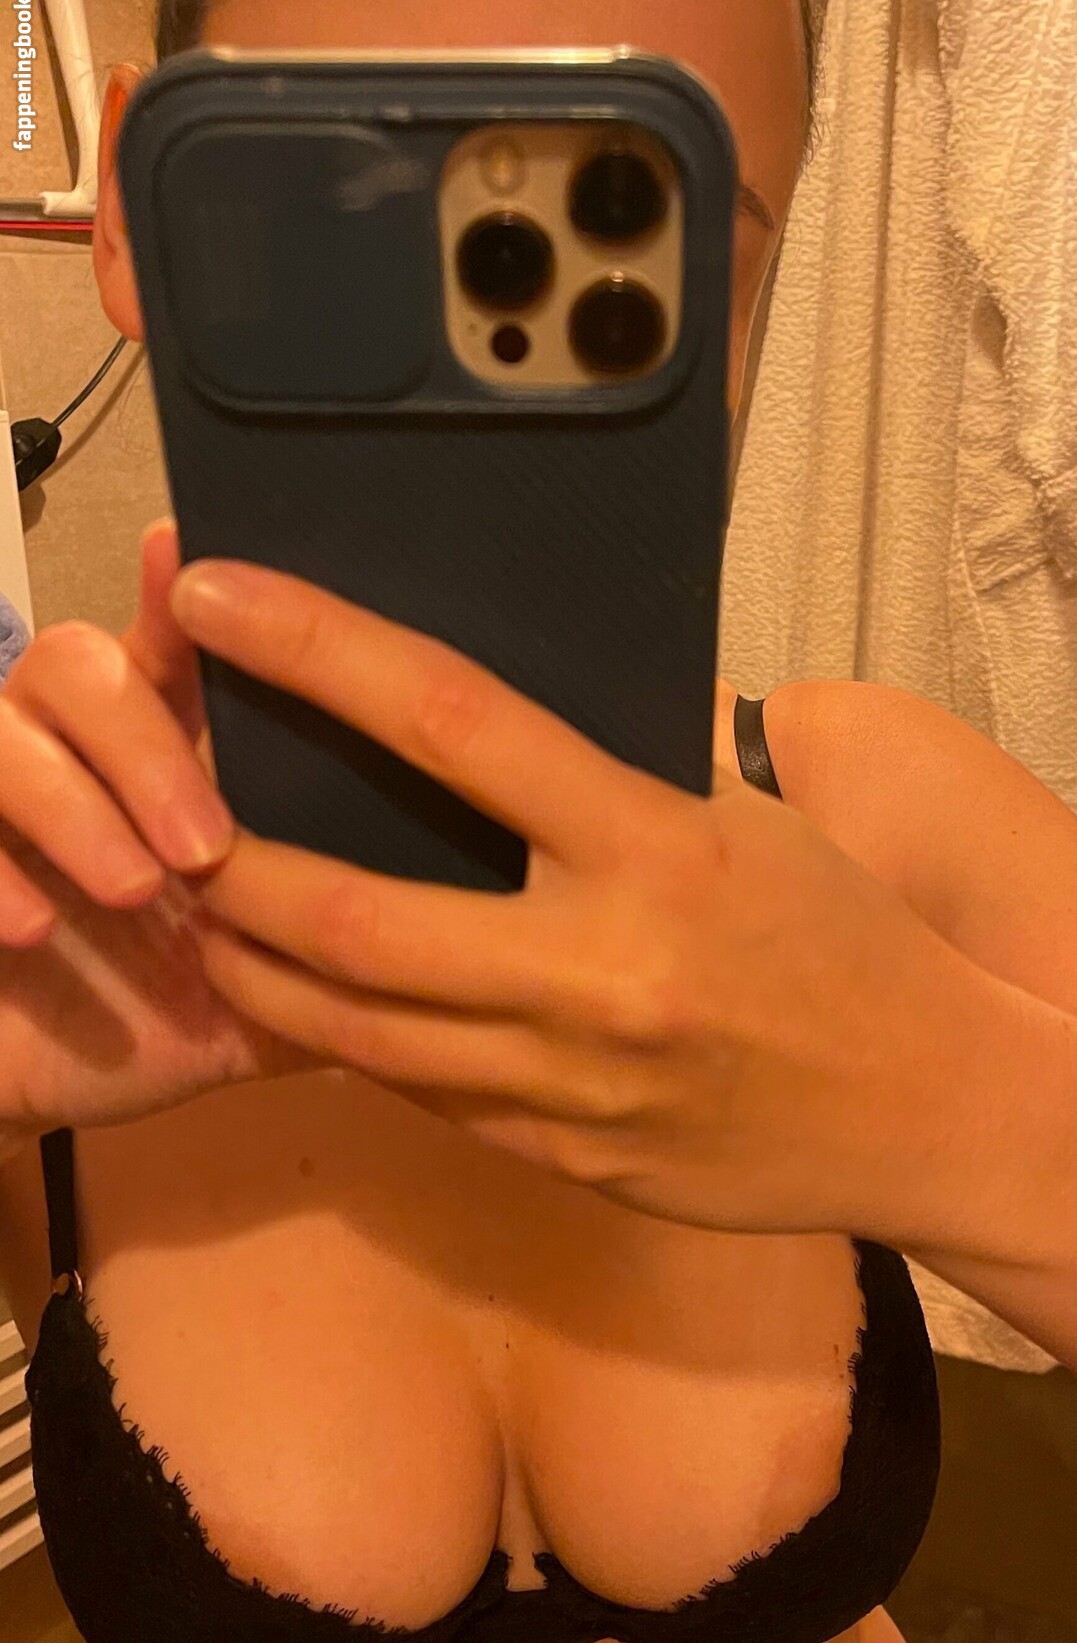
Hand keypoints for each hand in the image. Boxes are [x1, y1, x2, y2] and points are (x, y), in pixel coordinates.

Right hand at [0, 523, 323, 1143]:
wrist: (22, 1086)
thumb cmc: (144, 1028)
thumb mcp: (259, 1003)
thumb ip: (334, 962)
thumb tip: (464, 944)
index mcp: (159, 761)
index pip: (171, 644)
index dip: (181, 593)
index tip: (192, 556)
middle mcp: (69, 753)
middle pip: (86, 661)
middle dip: (147, 742)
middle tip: (202, 848)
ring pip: (7, 714)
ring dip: (74, 799)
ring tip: (133, 890)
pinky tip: (29, 931)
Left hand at [173, 554, 977, 1233]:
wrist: (927, 1109)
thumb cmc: (846, 939)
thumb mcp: (749, 821)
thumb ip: (621, 782)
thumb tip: (493, 728)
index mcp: (657, 849)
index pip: (455, 721)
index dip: (319, 650)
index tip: (222, 599)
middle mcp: (600, 970)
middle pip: (357, 916)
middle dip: (234, 871)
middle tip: (166, 821)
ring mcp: (571, 1082)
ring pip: (357, 1030)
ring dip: (255, 970)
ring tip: (198, 919)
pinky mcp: (558, 1157)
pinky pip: (416, 1092)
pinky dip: (344, 1039)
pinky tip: (306, 1002)